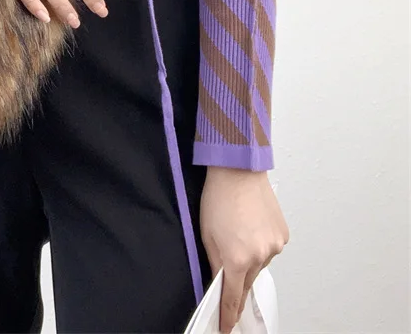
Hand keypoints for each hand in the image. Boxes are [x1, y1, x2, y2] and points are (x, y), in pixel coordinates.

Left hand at [200, 167, 288, 333]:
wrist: (238, 170)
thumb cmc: (218, 197)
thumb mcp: (206, 233)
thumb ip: (214, 262)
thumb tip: (220, 282)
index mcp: (237, 258)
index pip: (233, 297)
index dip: (229, 314)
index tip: (226, 327)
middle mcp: (260, 256)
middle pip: (248, 280)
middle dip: (238, 277)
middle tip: (229, 261)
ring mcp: (275, 246)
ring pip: (260, 263)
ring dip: (250, 257)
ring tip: (239, 232)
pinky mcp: (283, 235)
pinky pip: (270, 248)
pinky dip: (261, 244)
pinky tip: (251, 226)